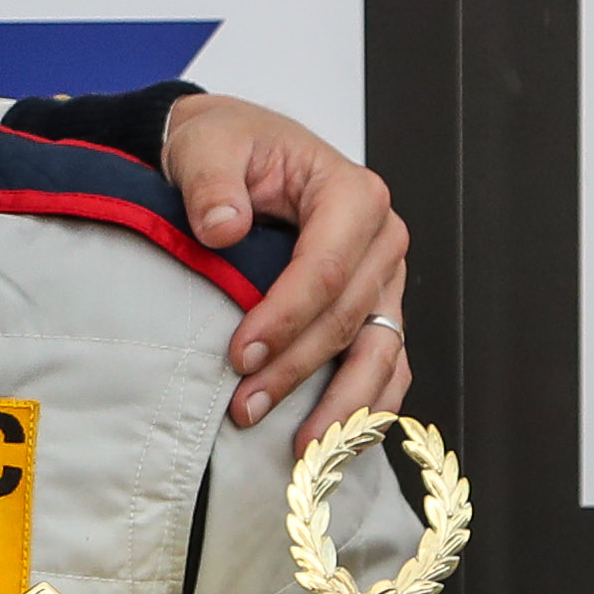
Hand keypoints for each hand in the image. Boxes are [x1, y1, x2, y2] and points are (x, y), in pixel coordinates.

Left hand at [157, 96, 412, 439]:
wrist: (236, 149)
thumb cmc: (227, 145)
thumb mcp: (207, 145)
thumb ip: (211, 181)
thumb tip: (222, 228)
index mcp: (352, 194)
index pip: (327, 268)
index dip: (285, 319)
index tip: (238, 355)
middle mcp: (381, 239)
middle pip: (349, 318)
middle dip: (298, 369)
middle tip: (246, 407)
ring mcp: (384, 279)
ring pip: (380, 352)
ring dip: (343, 405)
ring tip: (302, 448)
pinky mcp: (375, 308)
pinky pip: (386, 364)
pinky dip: (368, 406)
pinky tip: (338, 443)